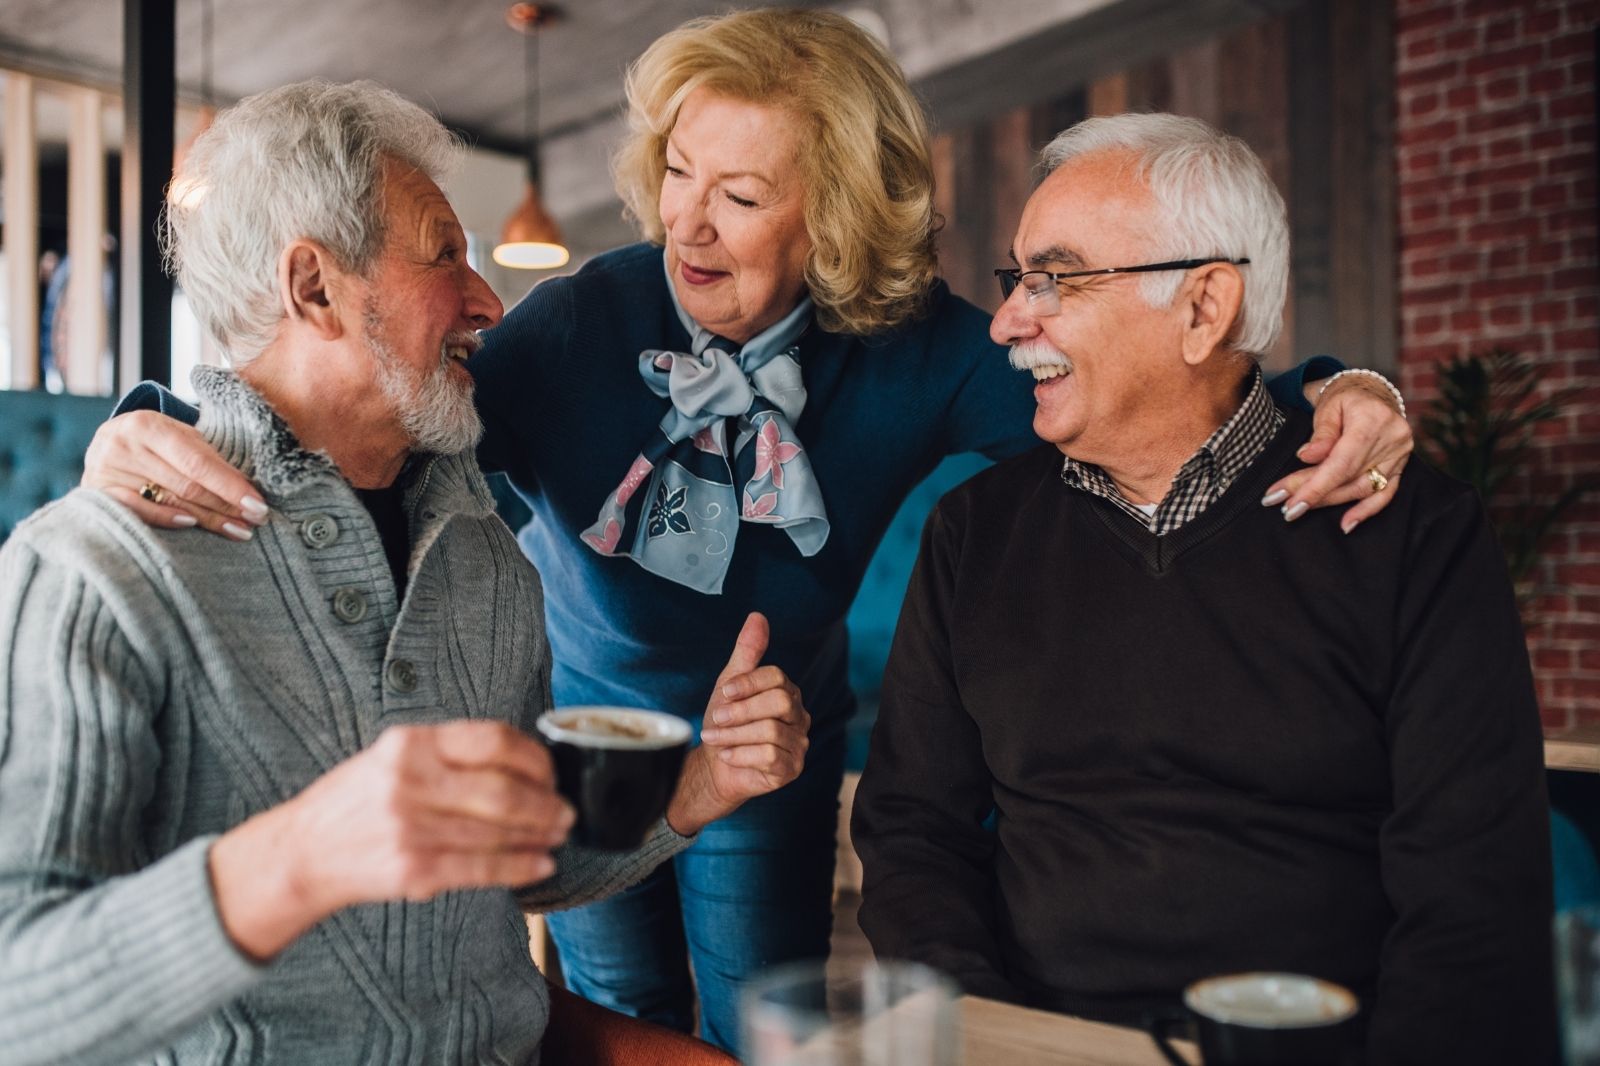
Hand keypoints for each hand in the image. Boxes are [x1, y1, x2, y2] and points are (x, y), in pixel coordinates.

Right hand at [85, 411, 270, 539]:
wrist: (107, 442)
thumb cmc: (156, 442)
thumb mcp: (180, 437)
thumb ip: (207, 457)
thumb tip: (248, 490)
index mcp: (147, 424)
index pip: (198, 462)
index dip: (230, 486)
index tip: (258, 505)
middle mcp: (123, 445)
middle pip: (186, 485)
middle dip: (226, 505)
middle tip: (256, 521)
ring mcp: (106, 470)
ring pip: (168, 501)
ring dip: (208, 519)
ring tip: (238, 530)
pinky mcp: (96, 492)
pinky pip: (136, 511)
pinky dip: (165, 519)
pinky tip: (191, 526)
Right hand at [209, 721, 572, 959]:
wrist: (303, 852)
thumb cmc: (357, 801)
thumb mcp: (393, 756)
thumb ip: (448, 753)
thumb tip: (523, 761)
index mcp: (411, 743)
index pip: (493, 740)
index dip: (534, 758)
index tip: (551, 771)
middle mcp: (411, 781)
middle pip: (503, 790)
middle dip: (546, 803)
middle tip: (565, 811)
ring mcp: (412, 827)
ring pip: (499, 831)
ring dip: (539, 835)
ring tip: (557, 835)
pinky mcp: (414, 870)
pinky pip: (483, 868)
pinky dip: (520, 867)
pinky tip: (539, 864)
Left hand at [666, 612, 809, 835]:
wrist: (716, 766)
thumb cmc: (725, 723)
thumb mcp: (730, 684)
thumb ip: (747, 652)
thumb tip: (758, 616)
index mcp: (787, 692)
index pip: (777, 677)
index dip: (748, 683)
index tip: (723, 693)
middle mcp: (799, 716)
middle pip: (779, 702)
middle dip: (741, 711)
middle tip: (716, 718)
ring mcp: (798, 743)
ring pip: (771, 731)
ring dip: (734, 735)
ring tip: (715, 738)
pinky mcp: (791, 768)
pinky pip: (769, 756)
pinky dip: (740, 755)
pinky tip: (727, 755)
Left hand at [1263, 374, 1413, 532]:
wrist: (1371, 392)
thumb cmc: (1345, 398)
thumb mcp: (1328, 407)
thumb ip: (1321, 434)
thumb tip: (1306, 457)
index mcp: (1372, 419)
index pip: (1341, 462)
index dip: (1315, 486)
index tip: (1289, 503)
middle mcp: (1392, 438)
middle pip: (1348, 477)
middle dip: (1314, 494)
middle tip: (1284, 507)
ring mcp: (1399, 454)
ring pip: (1363, 488)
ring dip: (1330, 502)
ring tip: (1301, 510)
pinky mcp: (1400, 465)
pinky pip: (1385, 494)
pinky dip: (1366, 510)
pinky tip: (1346, 525)